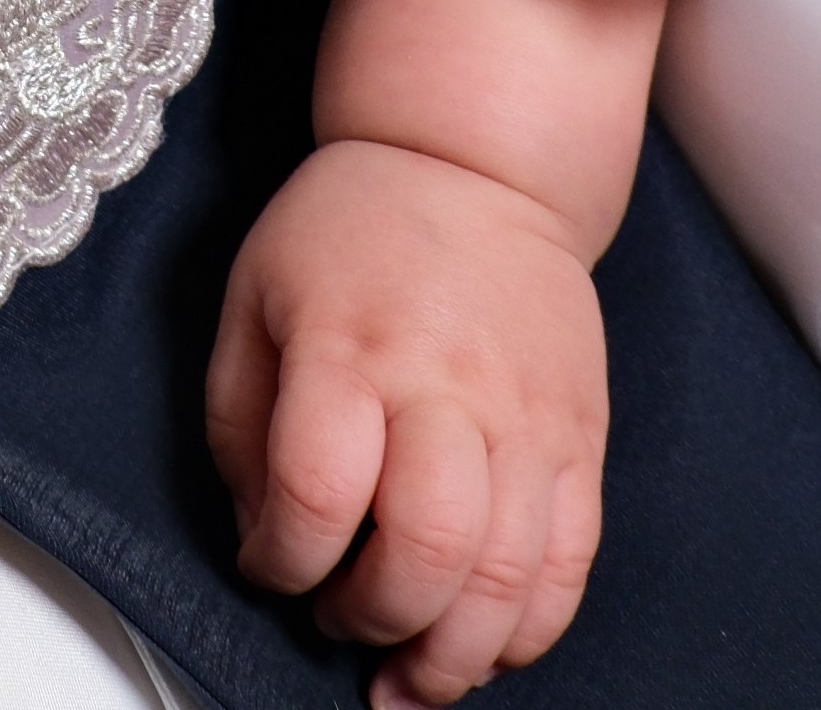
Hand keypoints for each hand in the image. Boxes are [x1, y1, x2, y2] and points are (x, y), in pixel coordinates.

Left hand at [207, 136, 607, 705]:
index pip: (314, 493)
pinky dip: (527, 632)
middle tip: (339, 619)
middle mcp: (445, 386)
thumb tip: (262, 540)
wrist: (474, 163)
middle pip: (425, 549)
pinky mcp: (580, 439)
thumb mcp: (253, 297)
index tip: (270, 566)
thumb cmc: (349, 231)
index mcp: (348, 346)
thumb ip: (240, 426)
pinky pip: (570, 567)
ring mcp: (526, 417)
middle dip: (373, 620)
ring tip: (410, 679)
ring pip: (507, 580)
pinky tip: (482, 646)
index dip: (282, 562)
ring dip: (453, 660)